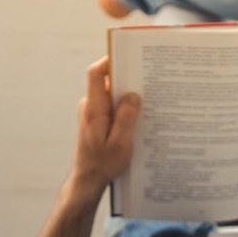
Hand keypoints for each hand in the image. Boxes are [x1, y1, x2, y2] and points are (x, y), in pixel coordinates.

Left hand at [70, 57, 140, 195]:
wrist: (88, 180)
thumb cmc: (102, 164)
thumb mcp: (120, 143)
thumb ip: (126, 117)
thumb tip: (134, 95)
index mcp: (94, 108)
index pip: (96, 73)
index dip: (110, 60)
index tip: (129, 56)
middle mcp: (91, 106)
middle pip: (109, 82)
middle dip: (129, 79)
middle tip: (149, 80)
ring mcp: (94, 113)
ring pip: (113, 95)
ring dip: (129, 97)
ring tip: (149, 101)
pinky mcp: (98, 120)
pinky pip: (113, 107)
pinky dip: (126, 108)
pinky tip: (141, 117)